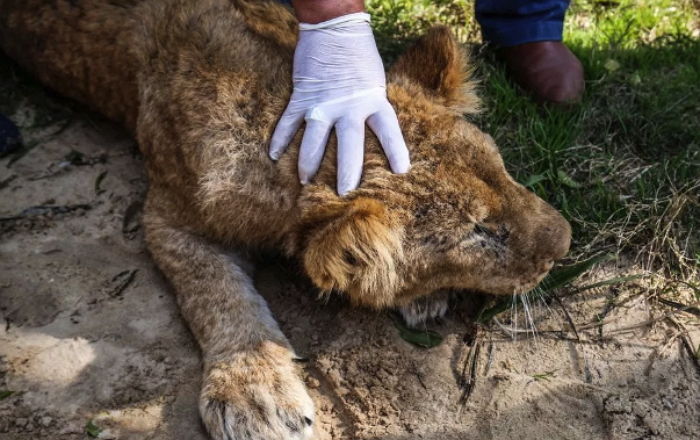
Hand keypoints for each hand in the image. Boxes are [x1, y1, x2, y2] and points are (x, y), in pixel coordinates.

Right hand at [269, 12, 409, 194]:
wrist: (333, 27)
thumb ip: (372, 108)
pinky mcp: (302, 97)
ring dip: (308, 164)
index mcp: (373, 100)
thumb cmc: (359, 55)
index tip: (401, 171)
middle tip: (344, 194)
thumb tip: (371, 135)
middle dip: (346, 173)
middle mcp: (348, 106)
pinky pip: (288, 123)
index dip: (396, 151)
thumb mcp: (375, 82)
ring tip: (305, 181)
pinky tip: (274, 155)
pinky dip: (280, 139)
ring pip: (314, 141)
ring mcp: (322, 103)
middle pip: (348, 147)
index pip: (388, 130)